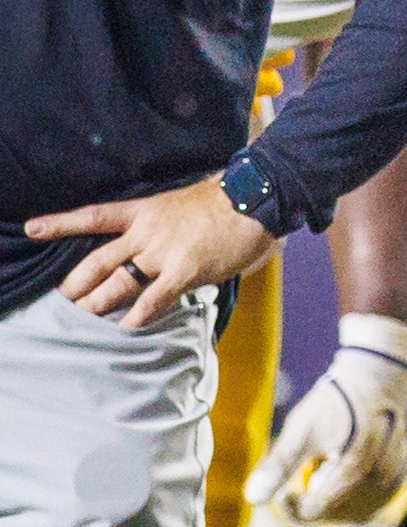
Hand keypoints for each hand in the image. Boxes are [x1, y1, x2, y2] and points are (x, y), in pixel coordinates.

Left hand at [36, 177, 275, 327]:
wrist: (254, 200)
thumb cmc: (225, 202)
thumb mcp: (181, 204)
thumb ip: (162, 225)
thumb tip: (157, 243)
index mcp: (144, 211)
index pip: (93, 217)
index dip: (60, 224)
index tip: (32, 229)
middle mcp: (146, 232)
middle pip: (97, 261)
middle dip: (76, 283)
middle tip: (63, 299)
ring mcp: (163, 252)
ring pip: (117, 283)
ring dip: (98, 303)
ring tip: (86, 317)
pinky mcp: (184, 271)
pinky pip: (153, 299)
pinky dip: (137, 315)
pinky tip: (128, 326)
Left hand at [246, 315, 406, 522]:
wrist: (378, 375)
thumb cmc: (337, 400)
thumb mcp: (302, 428)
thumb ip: (279, 465)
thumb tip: (252, 499)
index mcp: (355, 472)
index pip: (315, 513)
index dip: (292, 507)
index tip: (284, 491)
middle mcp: (380, 480)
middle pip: (335, 515)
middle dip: (315, 501)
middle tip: (309, 471)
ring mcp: (394, 479)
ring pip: (355, 512)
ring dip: (335, 500)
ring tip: (328, 469)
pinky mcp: (401, 475)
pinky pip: (372, 501)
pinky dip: (354, 495)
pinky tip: (344, 472)